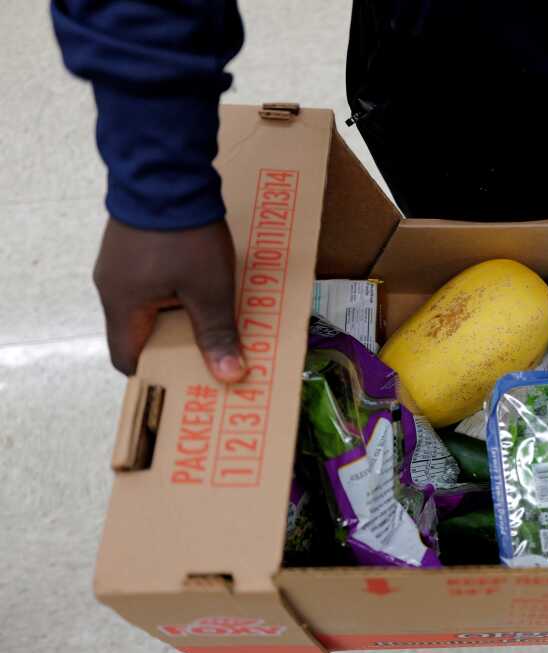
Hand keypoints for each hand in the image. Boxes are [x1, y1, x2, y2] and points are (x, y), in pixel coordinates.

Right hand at [93, 217, 244, 382]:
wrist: (166, 170)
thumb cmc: (184, 236)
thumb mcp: (209, 290)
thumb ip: (218, 334)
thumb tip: (229, 376)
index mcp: (122, 306)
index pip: (128, 359)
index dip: (156, 375)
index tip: (186, 383)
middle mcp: (113, 288)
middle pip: (141, 334)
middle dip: (176, 349)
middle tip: (209, 360)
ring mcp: (121, 264)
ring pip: (150, 307)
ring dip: (180, 319)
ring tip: (215, 329)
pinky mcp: (135, 245)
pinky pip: (154, 282)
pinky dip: (177, 294)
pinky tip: (206, 292)